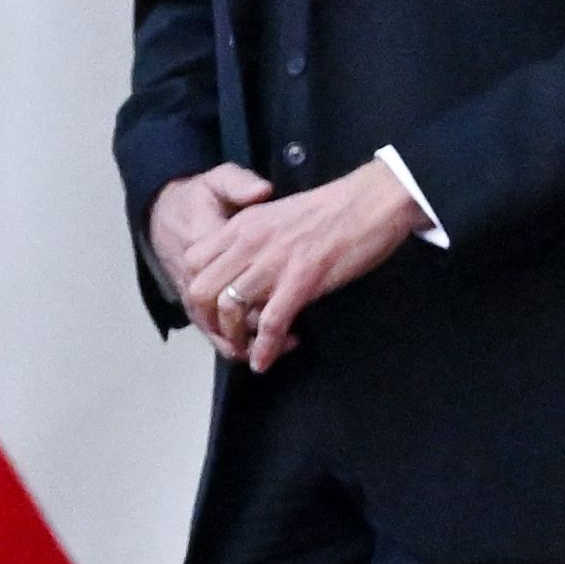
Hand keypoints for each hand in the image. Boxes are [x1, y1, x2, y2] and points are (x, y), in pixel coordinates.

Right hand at [149, 165, 271, 330]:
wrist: (165, 208)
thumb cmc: (198, 197)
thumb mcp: (218, 180)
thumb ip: (239, 184)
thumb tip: (261, 192)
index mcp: (201, 242)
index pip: (227, 279)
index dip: (254, 300)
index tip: (283, 305)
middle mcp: (191, 272)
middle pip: (216, 312)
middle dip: (248, 331)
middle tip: (284, 339)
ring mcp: (188, 287)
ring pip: (209, 325)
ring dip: (238, 341)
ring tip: (273, 349)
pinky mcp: (190, 297)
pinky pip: (206, 325)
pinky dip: (228, 338)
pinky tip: (254, 344)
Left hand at [193, 165, 425, 371]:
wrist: (371, 201)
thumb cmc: (331, 211)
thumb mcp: (276, 217)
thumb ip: (254, 242)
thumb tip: (244, 274)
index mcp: (242, 225)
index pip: (193, 261)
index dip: (196, 291)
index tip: (211, 310)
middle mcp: (249, 242)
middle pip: (201, 289)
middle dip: (209, 321)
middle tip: (227, 337)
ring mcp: (274, 262)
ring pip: (230, 308)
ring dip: (235, 339)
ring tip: (247, 352)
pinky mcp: (302, 279)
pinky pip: (271, 323)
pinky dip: (265, 348)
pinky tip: (265, 362)